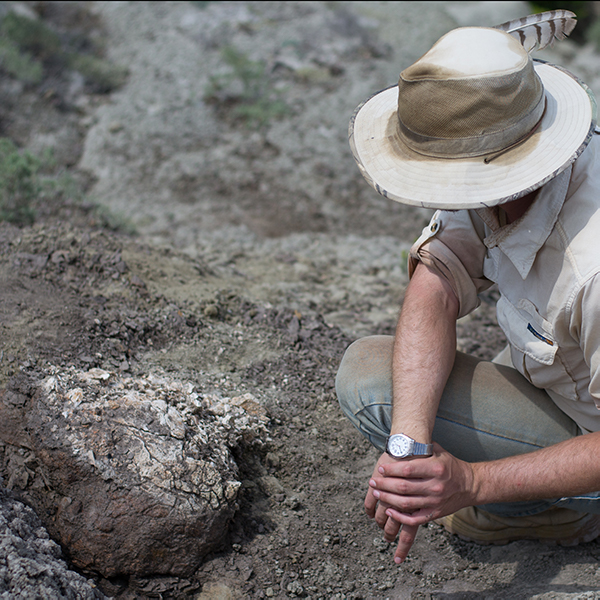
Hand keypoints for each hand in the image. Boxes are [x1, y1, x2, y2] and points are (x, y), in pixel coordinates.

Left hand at [368, 444, 474, 561]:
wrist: (470, 485)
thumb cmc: (450, 465)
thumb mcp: (438, 451)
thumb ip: (421, 446)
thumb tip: (400, 439)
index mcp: (435, 468)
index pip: (407, 469)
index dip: (391, 470)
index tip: (380, 469)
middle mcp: (435, 486)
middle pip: (403, 487)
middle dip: (384, 485)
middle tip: (373, 482)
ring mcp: (435, 502)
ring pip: (406, 503)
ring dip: (388, 499)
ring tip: (376, 494)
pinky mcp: (435, 514)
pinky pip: (414, 519)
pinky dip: (399, 517)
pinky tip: (389, 511)